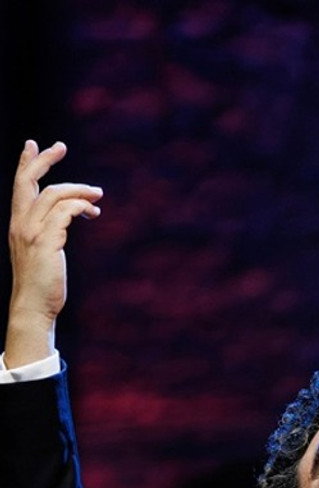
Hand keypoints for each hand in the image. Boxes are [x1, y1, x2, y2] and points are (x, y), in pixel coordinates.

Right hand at [6, 139, 101, 367]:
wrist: (33, 308)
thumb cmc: (41, 285)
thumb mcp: (40, 252)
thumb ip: (47, 232)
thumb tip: (66, 218)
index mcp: (18, 224)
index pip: (20, 186)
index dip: (26, 164)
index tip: (34, 145)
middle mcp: (21, 224)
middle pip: (30, 181)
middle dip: (44, 160)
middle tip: (61, 146)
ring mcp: (32, 233)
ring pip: (53, 195)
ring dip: (78, 189)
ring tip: (97, 194)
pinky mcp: (46, 242)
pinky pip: (65, 212)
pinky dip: (80, 206)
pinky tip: (92, 212)